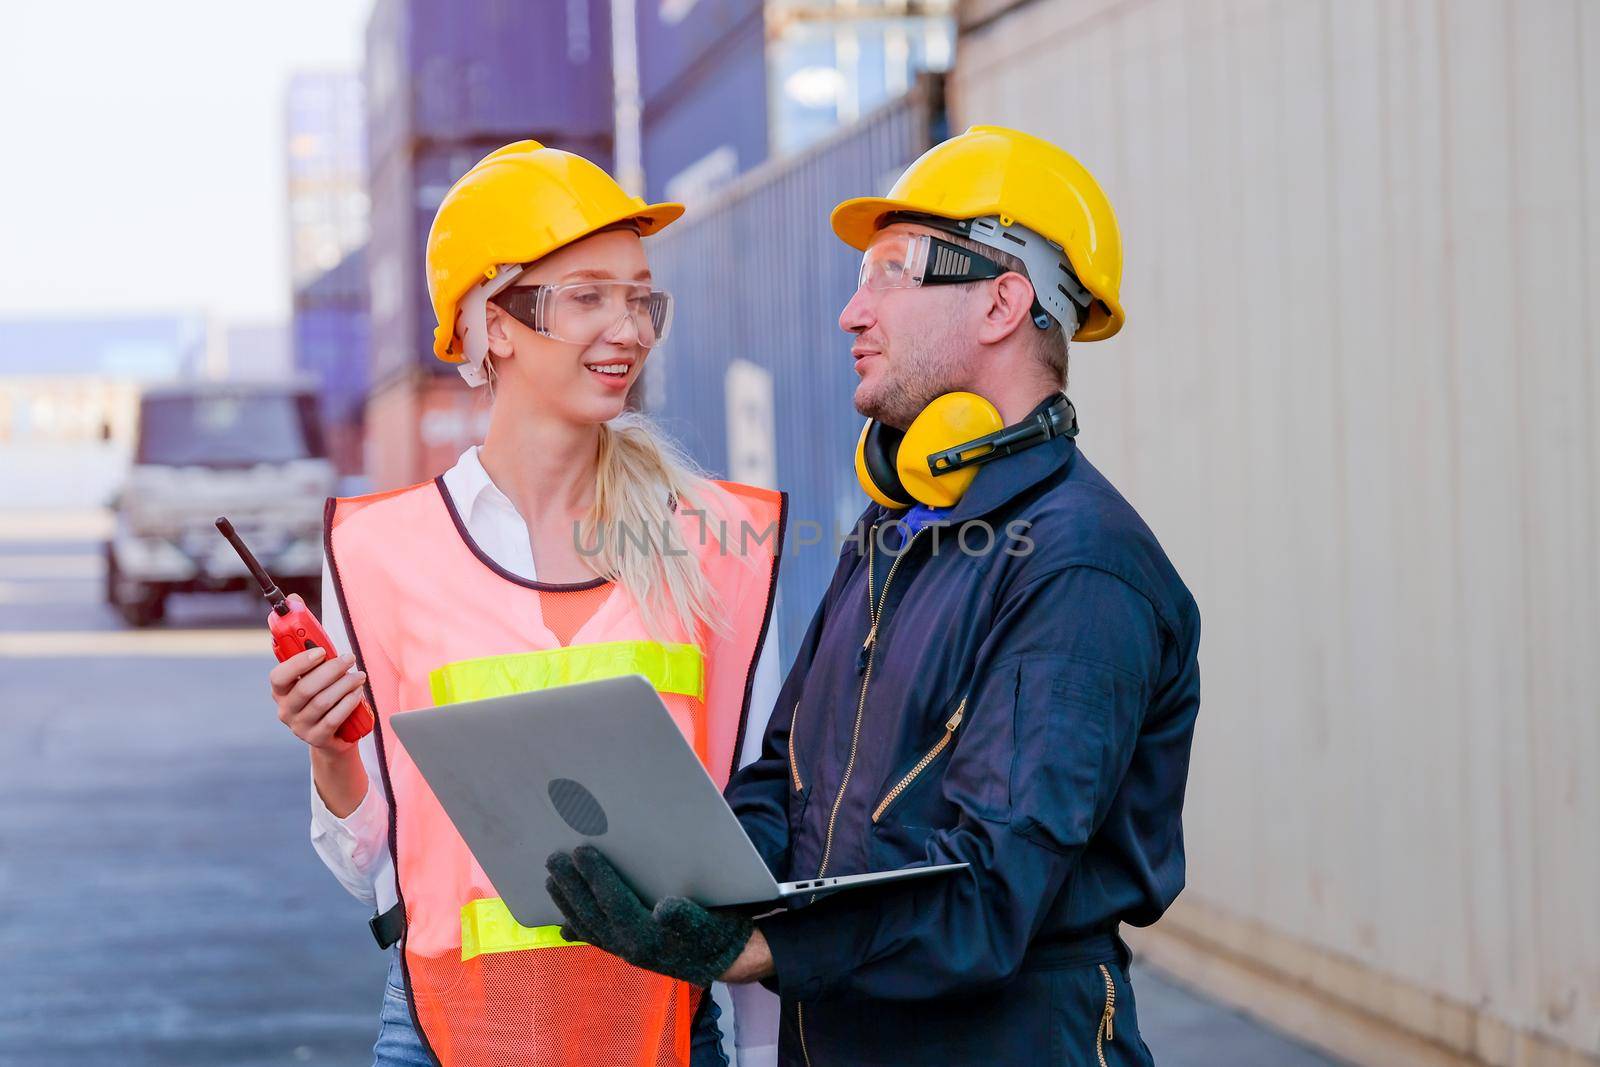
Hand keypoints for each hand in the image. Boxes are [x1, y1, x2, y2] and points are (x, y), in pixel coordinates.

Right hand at [269, 644, 366, 752]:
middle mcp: (285, 710)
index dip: (299, 663)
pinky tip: (358, 693)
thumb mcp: (318, 681)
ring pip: (322, 702)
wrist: (334, 735)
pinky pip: (333, 718)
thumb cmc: (326, 698)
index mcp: (280, 692)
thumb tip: (328, 646)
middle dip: (331, 670)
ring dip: (344, 685)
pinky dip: (348, 703)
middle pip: (305, 688)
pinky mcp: (316, 739)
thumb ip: (318, 664)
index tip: (321, 651)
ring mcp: (299, 727)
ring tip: (359, 676)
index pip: (278, 676)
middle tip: (349, 659)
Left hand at [545, 845, 753, 987]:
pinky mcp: (628, 952)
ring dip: (568, 903)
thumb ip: (686, 916)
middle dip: (571, 885)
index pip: (613, 900)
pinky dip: (578, 931)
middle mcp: (630, 947)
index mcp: (647, 936)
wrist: (726, 959)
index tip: (580, 851)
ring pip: (588, 926)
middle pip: (592, 912)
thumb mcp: (709, 921)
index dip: (595, 875)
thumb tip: (665, 907)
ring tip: (551, 881)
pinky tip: (564, 927)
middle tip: (553, 858)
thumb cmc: (718, 931)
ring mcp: (626, 951)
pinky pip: (596, 940)